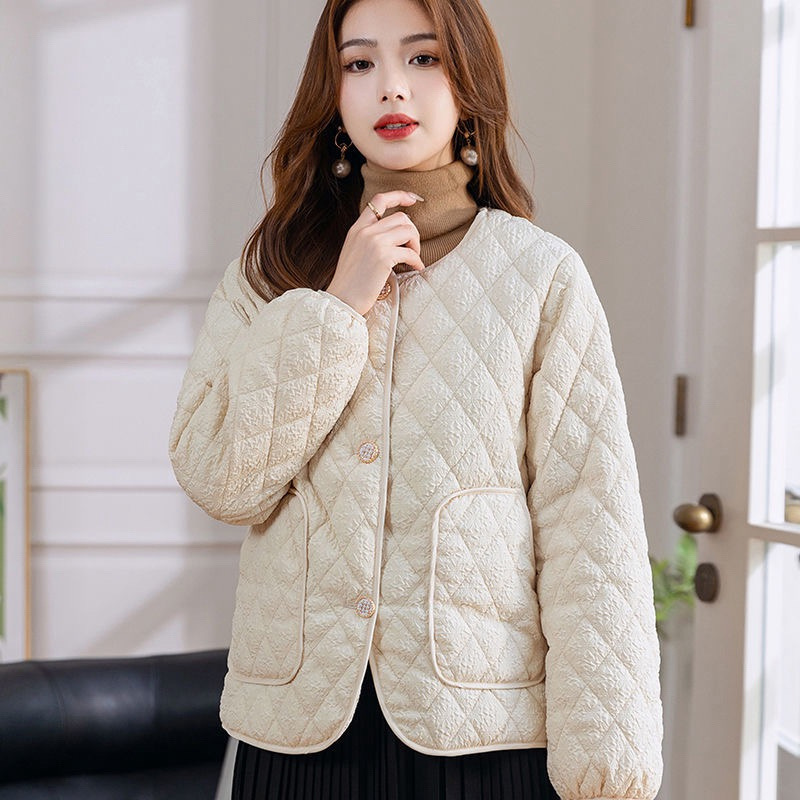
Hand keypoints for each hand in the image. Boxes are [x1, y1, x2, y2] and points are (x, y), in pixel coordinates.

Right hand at [326, 190, 423, 314]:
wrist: (342, 300)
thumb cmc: (351, 282)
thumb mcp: (354, 252)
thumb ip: (368, 239)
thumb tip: (395, 236)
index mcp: (357, 228)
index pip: (379, 199)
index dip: (399, 196)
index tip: (413, 199)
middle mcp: (365, 231)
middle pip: (401, 217)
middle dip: (412, 232)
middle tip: (412, 248)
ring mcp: (374, 242)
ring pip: (408, 230)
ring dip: (416, 245)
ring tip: (413, 258)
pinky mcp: (384, 257)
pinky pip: (410, 252)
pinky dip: (417, 261)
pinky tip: (416, 268)